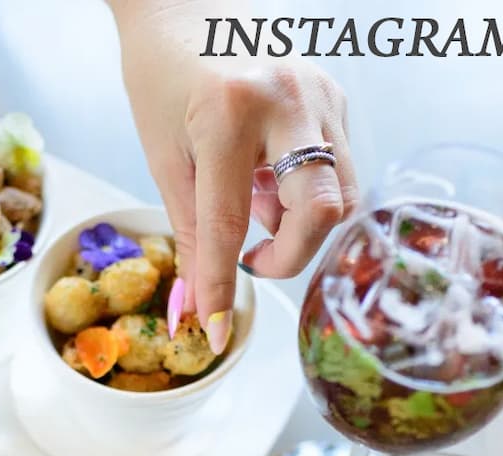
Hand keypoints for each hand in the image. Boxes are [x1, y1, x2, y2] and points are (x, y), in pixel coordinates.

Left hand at [110, 1, 357, 348]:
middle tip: (253, 261)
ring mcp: (321, 93)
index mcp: (229, 113)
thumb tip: (198, 303)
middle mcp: (287, 99)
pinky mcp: (335, 94)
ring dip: (299, 226)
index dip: (222, 288)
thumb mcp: (165, 156)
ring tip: (256, 209)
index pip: (230, 226)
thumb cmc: (162, 75)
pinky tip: (269, 178)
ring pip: (340, 194)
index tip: (215, 333)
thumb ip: (189, 231)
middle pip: (320, 211)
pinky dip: (304, 192)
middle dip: (288, 256)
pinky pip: (337, 167)